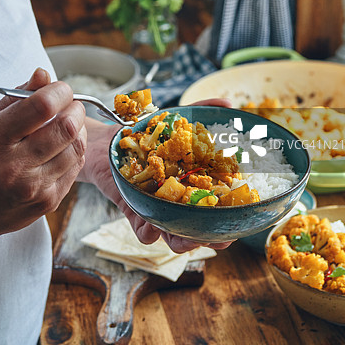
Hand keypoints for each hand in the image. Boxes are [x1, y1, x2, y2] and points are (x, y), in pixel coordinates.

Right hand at [0, 68, 86, 242]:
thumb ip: (14, 98)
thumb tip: (43, 74)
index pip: (41, 106)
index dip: (59, 91)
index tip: (59, 89)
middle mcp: (14, 166)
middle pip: (66, 127)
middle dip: (75, 108)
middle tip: (68, 105)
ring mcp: (33, 187)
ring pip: (76, 147)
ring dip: (78, 129)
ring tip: (66, 124)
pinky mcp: (48, 201)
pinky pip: (76, 167)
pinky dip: (75, 150)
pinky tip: (62, 146)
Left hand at [79, 97, 233, 253]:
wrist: (107, 140)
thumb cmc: (143, 133)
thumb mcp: (172, 120)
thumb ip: (200, 110)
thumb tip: (228, 103)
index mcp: (190, 182)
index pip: (213, 203)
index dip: (226, 218)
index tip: (237, 225)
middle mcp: (174, 199)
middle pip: (196, 225)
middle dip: (208, 237)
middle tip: (218, 239)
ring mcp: (155, 207)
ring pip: (171, 234)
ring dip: (181, 241)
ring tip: (185, 240)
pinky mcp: (133, 209)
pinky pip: (143, 229)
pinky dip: (148, 231)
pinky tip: (151, 228)